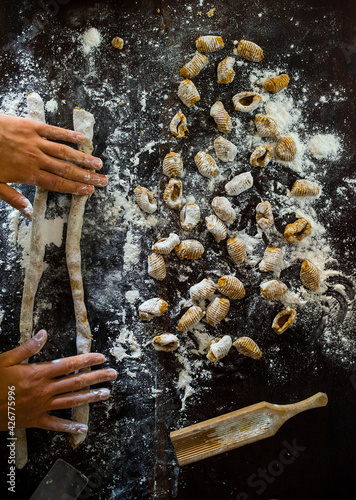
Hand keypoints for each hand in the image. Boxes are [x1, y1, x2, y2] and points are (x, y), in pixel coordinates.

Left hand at [0, 114, 107, 216]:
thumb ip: (13, 198)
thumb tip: (29, 212)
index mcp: (27, 174)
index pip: (57, 183)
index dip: (74, 188)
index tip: (88, 192)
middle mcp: (36, 158)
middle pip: (66, 169)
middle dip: (86, 177)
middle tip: (102, 181)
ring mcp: (35, 141)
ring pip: (64, 151)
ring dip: (83, 158)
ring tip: (98, 164)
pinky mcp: (31, 126)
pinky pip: (53, 131)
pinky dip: (68, 135)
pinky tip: (81, 138)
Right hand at [0, 330, 116, 434]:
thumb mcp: (6, 359)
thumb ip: (27, 348)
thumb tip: (43, 333)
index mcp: (38, 373)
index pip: (69, 365)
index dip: (87, 361)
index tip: (101, 357)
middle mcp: (44, 390)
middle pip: (76, 383)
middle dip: (97, 377)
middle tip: (114, 374)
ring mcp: (41, 407)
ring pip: (71, 402)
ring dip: (90, 398)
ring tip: (106, 394)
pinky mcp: (34, 421)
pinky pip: (55, 425)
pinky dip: (69, 428)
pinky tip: (83, 429)